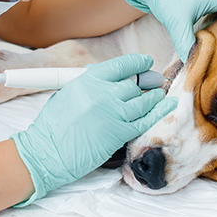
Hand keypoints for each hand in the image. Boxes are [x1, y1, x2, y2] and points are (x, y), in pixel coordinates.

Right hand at [12, 54, 177, 203]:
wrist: (47, 153)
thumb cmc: (52, 126)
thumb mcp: (66, 94)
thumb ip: (86, 83)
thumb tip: (102, 74)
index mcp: (87, 80)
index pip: (120, 65)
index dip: (137, 62)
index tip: (146, 62)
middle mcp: (102, 93)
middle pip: (134, 83)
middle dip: (148, 81)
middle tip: (156, 81)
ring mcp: (112, 113)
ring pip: (143, 100)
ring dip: (155, 96)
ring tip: (160, 94)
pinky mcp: (119, 133)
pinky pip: (146, 120)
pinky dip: (160, 111)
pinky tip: (169, 105)